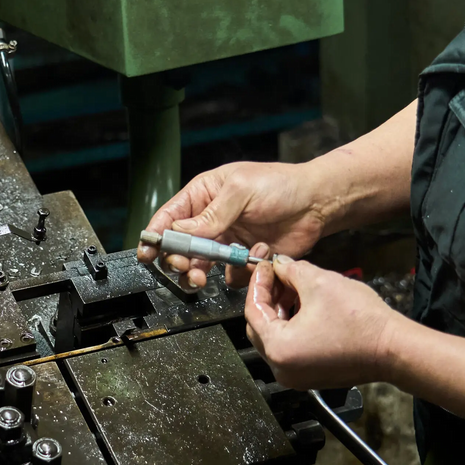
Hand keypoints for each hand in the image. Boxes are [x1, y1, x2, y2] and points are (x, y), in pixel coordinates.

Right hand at [136, 161, 330, 287]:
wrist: (317, 203)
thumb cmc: (280, 185)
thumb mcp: (241, 191)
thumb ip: (211, 214)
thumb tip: (180, 231)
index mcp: (203, 195)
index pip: (170, 217)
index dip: (156, 235)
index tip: (147, 253)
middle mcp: (211, 220)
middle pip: (181, 246)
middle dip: (177, 259)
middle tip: (183, 266)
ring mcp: (227, 241)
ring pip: (201, 265)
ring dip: (198, 273)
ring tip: (202, 278)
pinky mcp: (244, 258)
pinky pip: (230, 275)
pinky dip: (237, 273)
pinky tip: (253, 257)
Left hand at [244, 257, 402, 389]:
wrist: (393, 348)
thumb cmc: (360, 321)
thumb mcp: (319, 283)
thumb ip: (291, 271)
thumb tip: (280, 265)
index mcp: (278, 348)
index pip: (253, 311)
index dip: (259, 284)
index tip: (265, 266)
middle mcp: (282, 368)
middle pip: (260, 326)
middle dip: (268, 298)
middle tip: (278, 275)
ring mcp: (297, 376)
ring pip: (276, 337)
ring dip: (281, 310)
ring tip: (294, 287)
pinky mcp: (311, 375)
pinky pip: (291, 347)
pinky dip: (293, 326)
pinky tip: (306, 306)